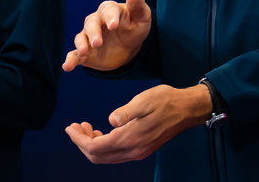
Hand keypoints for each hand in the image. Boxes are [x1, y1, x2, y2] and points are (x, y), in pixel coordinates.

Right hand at [62, 0, 151, 72]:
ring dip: (81, 45)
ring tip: (84, 52)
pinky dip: (70, 60)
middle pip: (91, 24)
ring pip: (81, 38)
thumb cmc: (135, 27)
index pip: (107, 11)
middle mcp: (95, 21)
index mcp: (109, 10)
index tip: (113, 26)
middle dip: (93, 33)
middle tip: (98, 43)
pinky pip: (75, 55)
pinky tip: (67, 66)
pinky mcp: (85, 52)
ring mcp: (89, 37)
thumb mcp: (141, 18)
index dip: (110, 18)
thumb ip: (138, 6)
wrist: (129, 47)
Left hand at [65, 83, 211, 163]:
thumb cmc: (166, 100)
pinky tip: (103, 131)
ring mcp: (138, 152)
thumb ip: (126, 112)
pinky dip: (104, 145)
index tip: (70, 127)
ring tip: (87, 127)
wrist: (187, 109)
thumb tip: (110, 121)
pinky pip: (116, 154)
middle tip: (76, 126)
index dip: (79, 140)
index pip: (95, 147)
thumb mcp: (145, 100)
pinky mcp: (142, 149)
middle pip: (98, 156)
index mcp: (130, 138)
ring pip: (106, 157)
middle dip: (82, 143)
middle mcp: (133, 150)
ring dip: (92, 144)